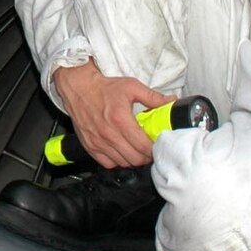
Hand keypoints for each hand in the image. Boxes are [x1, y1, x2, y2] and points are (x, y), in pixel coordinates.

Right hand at [50, 60, 174, 168]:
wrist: (79, 88)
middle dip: (145, 156)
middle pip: (135, 159)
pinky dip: (117, 161)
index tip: (157, 144)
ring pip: (123, 163)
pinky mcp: (90, 146)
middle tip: (147, 148)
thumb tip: (171, 101)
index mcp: (121, 120)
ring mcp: (98, 142)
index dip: (154, 149)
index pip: (143, 146)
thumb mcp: (131, 87)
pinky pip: (107, 164)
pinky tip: (121, 151)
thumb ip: (153, 97)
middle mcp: (108, 134)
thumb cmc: (104, 87)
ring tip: (135, 149)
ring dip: (132, 159)